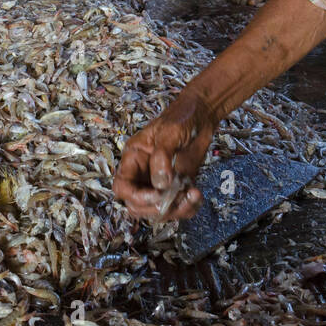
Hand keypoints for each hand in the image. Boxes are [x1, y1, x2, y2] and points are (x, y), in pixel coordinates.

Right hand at [113, 94, 214, 219]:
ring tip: (192, 196)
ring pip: (158, 210)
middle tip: (176, 199)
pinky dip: (188, 207)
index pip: (122, 187)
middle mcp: (143, 174)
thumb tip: (160, 184)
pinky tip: (197, 195)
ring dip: (175, 210)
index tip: (157, 195)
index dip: (136, 196)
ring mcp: (161, 183)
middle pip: (137, 205)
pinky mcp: (178, 187)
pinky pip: (177, 206)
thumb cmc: (181, 117)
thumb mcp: (169, 132)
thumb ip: (162, 157)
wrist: (203, 114)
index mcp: (134, 158)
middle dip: (156, 208)